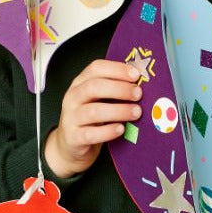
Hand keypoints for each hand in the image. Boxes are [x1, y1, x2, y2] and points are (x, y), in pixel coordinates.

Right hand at [44, 60, 141, 178]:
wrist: (71, 144)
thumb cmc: (90, 118)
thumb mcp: (98, 99)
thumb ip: (113, 89)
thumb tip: (140, 81)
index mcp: (80, 83)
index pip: (95, 68)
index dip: (116, 69)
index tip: (136, 74)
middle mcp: (73, 98)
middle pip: (93, 87)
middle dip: (119, 89)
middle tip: (138, 94)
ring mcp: (71, 118)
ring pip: (93, 111)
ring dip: (118, 110)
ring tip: (136, 113)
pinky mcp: (73, 138)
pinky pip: (91, 134)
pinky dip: (108, 131)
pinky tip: (121, 129)